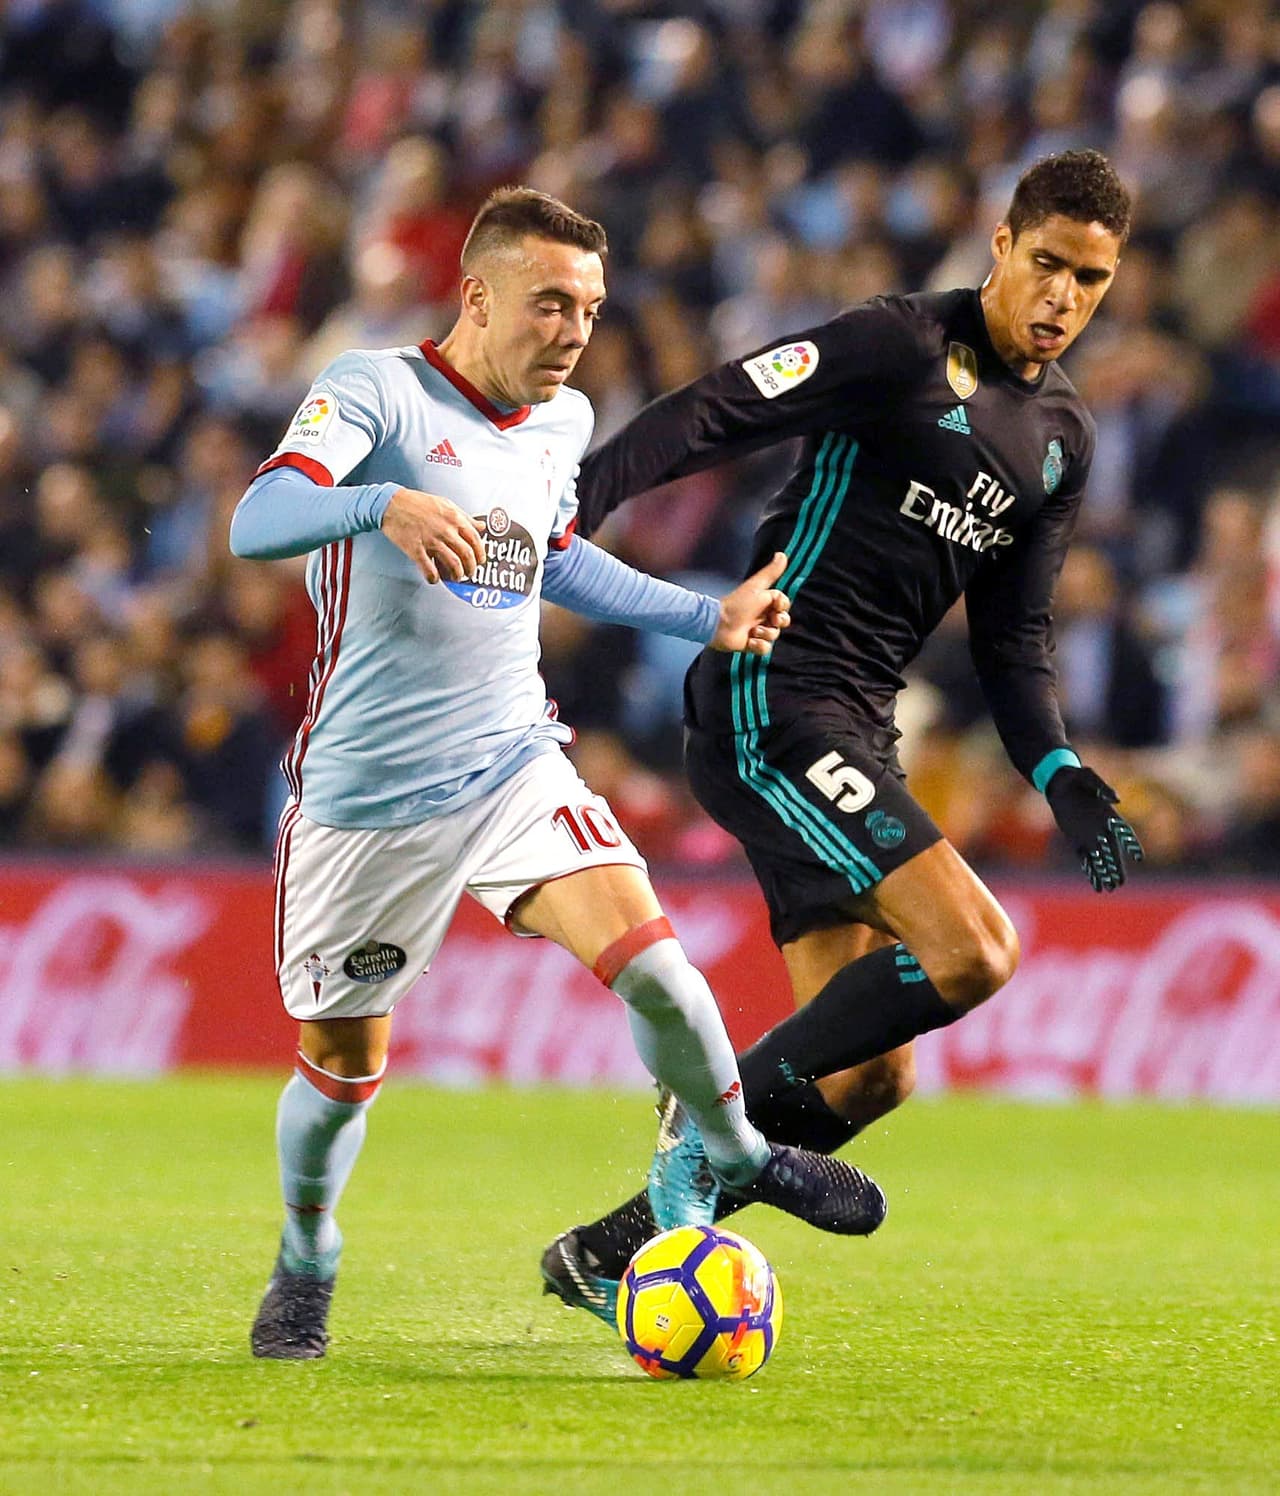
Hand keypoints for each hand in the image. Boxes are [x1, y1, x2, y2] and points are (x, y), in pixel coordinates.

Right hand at [380, 488, 485, 583]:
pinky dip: (434, 578)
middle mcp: (445, 530)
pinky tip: (435, 578)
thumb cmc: (418, 503)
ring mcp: (431, 541)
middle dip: (471, 568)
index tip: (480, 560)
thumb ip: (465, 516)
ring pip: (453, 564)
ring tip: (456, 577)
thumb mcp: (446, 504)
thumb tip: (481, 526)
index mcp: (454, 518)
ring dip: (457, 575)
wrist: (392, 504)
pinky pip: (429, 569)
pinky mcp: (416, 550)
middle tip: (470, 573)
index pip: (475, 540)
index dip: (480, 553)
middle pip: (467, 554)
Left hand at [709, 552, 790, 656]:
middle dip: (778, 622)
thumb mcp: (757, 585)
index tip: (775, 607)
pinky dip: (758, 646)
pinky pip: (765, 649)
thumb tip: (782, 553)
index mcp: (764, 602)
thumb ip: (771, 571)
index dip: (782, 608)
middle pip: (783, 622)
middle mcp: (762, 616)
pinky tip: (748, 641)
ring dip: (765, 634)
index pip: (784, 606)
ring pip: (774, 636)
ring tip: (752, 631)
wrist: (719, 623)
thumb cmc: (738, 603)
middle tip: (770, 620)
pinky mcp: (751, 645)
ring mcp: (756, 632)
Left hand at [1045, 765, 1143, 891]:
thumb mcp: (1088, 777)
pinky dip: (1089, 871)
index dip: (1132, 844)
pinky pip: (1084, 858)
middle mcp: (1102, 829)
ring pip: (1099, 859)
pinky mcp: (1076, 839)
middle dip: (1116, 867)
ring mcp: (1089, 836)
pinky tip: (1094, 883)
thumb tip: (1116, 798)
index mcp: (1109, 815)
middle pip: (1112, 852)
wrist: (1060, 782)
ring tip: (1110, 889)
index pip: (1124, 833)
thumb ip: (1101, 787)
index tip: (1139, 857)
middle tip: (1120, 883)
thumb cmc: (1076, 777)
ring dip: (1104, 873)